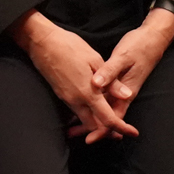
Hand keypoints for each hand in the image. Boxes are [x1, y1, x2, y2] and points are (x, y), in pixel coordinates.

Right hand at [10, 12, 137, 142]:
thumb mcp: (95, 60)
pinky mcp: (59, 93)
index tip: (133, 133)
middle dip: (107, 130)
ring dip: (95, 122)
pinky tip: (92, 105)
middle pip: (93, 126)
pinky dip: (86, 113)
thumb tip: (127, 96)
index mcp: (88, 93)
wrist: (40, 41)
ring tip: (108, 118)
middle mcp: (76, 100)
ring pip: (83, 119)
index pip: (108, 119)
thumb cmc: (69, 46)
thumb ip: (112, 82)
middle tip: (120, 128)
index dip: (122, 128)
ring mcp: (65, 97)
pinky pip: (75, 110)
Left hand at [72, 5, 173, 140]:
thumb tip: (97, 85)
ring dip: (91, 116)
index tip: (89, 139)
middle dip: (92, 127)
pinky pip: (105, 98)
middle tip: (73, 134)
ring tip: (73, 124)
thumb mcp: (123, 57)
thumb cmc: (138, 47)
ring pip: (105, 108)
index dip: (102, 129)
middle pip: (107, 116)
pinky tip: (83, 104)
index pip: (113, 116)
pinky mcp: (117, 81)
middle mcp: (123, 93)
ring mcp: (121, 88)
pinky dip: (94, 104)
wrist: (152, 38)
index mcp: (125, 91)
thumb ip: (110, 72)